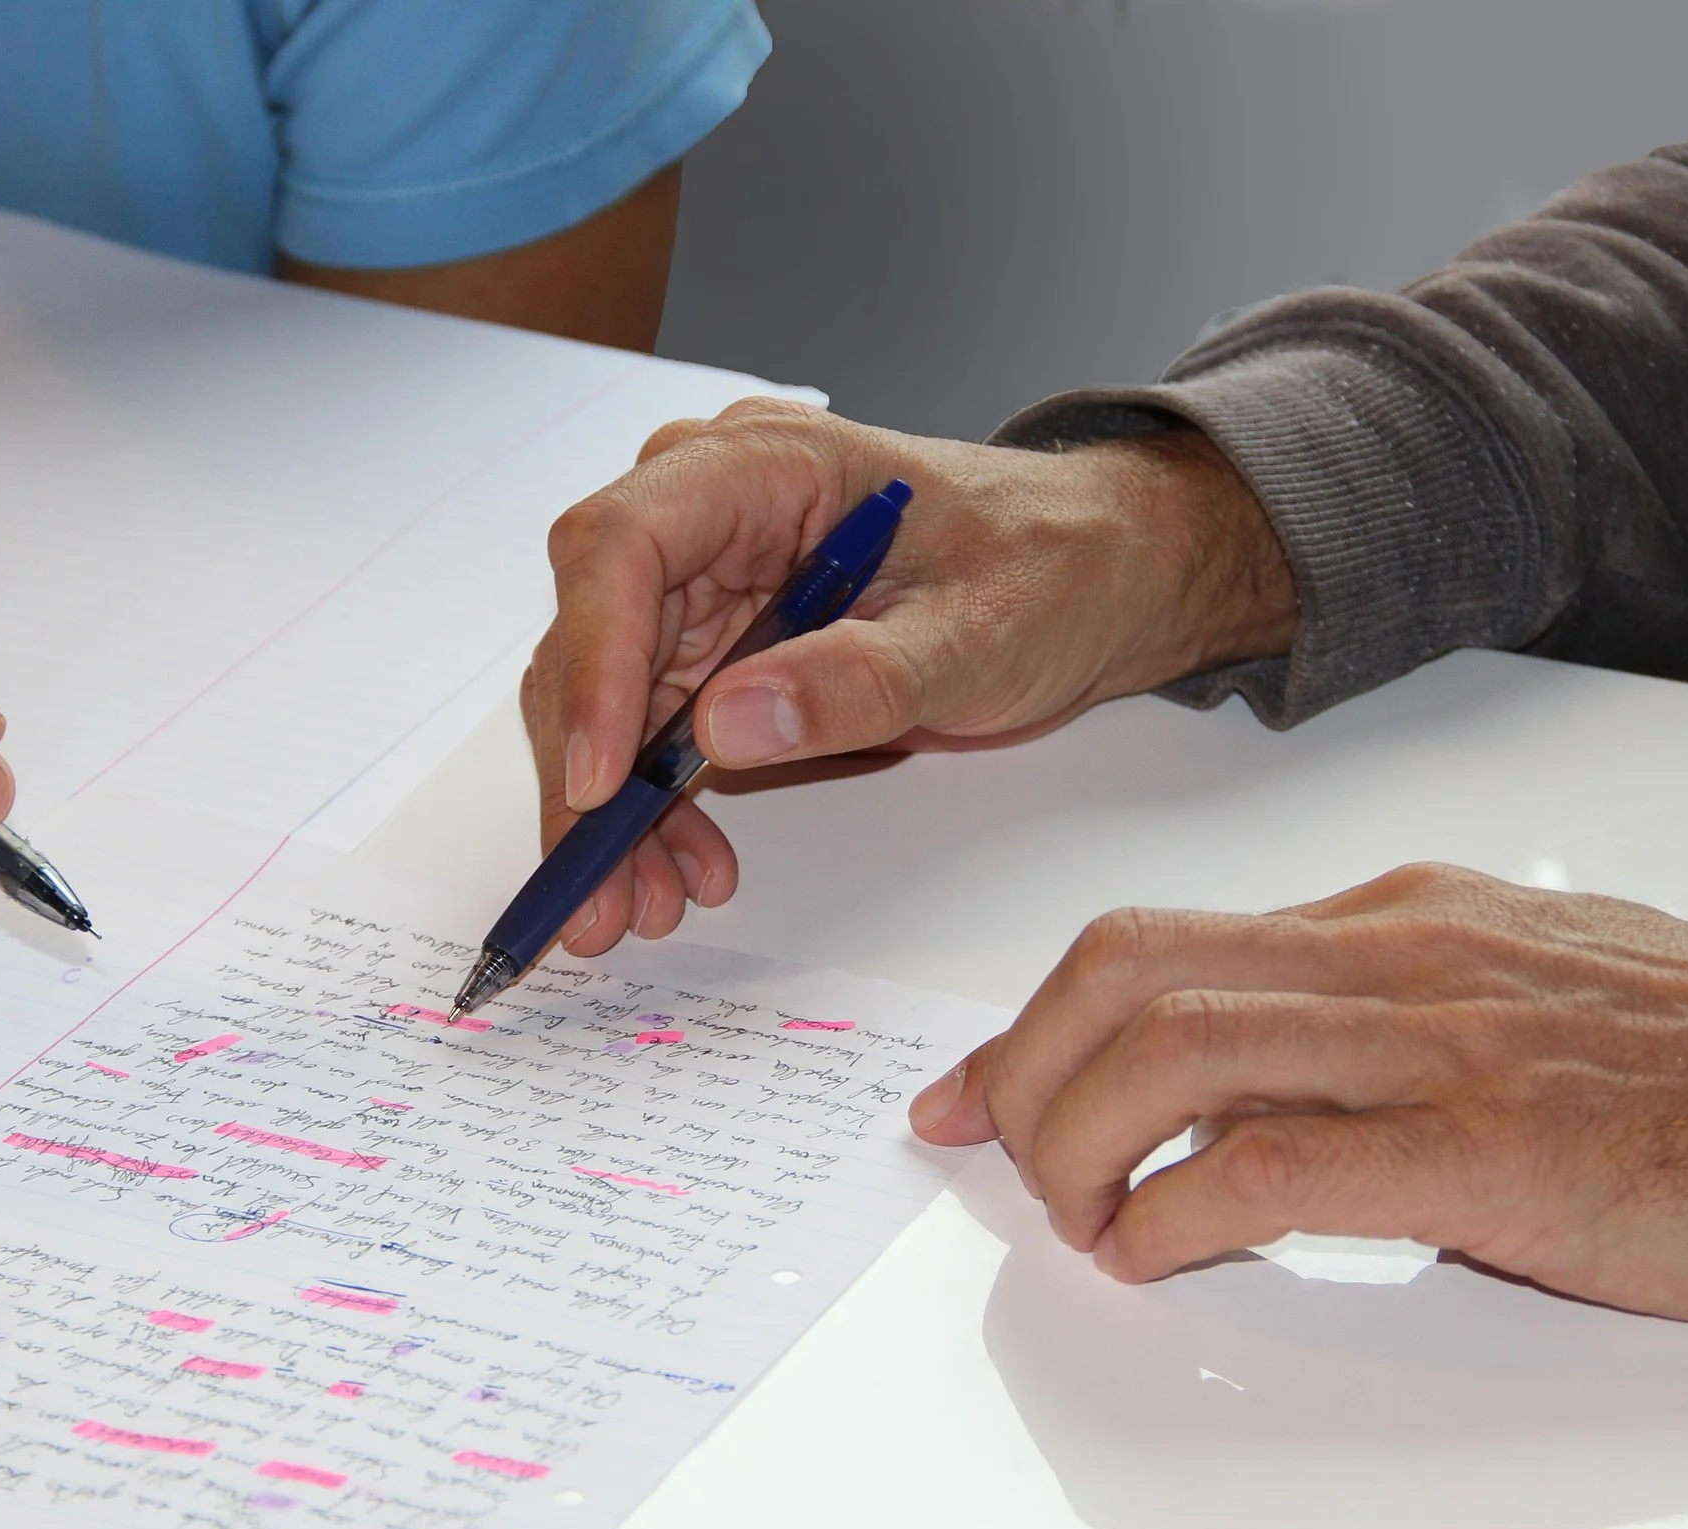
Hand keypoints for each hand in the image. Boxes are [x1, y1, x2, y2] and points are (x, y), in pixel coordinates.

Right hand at [522, 399, 1296, 955]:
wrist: (1100, 573)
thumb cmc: (1052, 571)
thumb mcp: (976, 635)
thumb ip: (856, 679)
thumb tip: (723, 725)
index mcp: (760, 463)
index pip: (622, 546)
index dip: (592, 663)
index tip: (603, 778)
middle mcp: (709, 510)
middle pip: (590, 631)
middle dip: (587, 769)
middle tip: (600, 891)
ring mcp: (707, 578)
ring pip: (607, 695)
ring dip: (613, 807)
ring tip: (643, 905)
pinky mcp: (718, 641)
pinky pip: (654, 727)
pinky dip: (656, 804)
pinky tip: (686, 867)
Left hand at [909, 864, 1687, 1326]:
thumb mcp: (1527, 1003)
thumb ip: (1387, 1027)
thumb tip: (1252, 1097)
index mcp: (1402, 917)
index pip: (1154, 940)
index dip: (1028, 1022)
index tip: (967, 1092)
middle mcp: (1403, 952)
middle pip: (1123, 974)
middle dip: (1024, 1075)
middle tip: (1007, 1163)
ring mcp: (1447, 1040)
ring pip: (1171, 1047)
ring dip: (1081, 1144)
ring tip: (1084, 1219)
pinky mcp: (1497, 1146)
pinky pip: (1275, 1160)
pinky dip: (1178, 1214)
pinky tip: (1165, 1253)